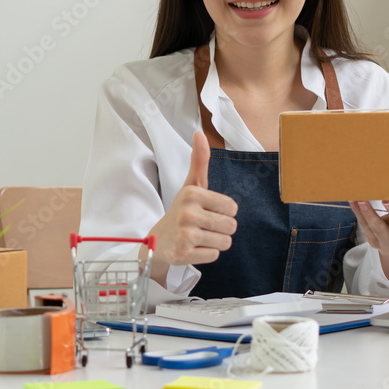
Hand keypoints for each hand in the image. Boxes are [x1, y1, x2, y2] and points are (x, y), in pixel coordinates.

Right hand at [145, 132, 237, 283]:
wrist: (156, 240)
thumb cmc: (181, 210)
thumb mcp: (191, 185)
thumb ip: (199, 161)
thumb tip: (200, 133)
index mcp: (193, 193)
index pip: (232, 207)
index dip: (224, 212)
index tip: (208, 211)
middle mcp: (188, 212)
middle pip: (231, 226)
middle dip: (221, 229)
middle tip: (203, 226)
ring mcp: (185, 234)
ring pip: (225, 242)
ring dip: (215, 242)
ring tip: (199, 237)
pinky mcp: (183, 253)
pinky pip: (214, 256)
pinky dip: (206, 254)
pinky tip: (193, 248)